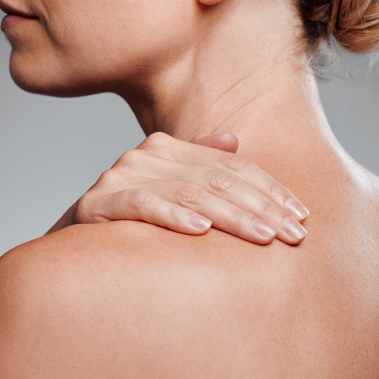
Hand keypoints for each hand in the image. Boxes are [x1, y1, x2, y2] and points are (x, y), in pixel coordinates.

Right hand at [47, 132, 308, 244]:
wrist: (79, 238)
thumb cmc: (135, 217)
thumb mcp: (172, 188)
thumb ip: (201, 164)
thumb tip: (233, 140)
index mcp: (170, 148)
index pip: (233, 166)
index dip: (270, 189)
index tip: (300, 214)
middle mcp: (148, 155)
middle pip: (218, 178)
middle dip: (261, 207)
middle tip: (294, 234)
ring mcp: (123, 175)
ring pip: (191, 192)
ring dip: (232, 216)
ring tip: (263, 236)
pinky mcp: (100, 201)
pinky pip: (144, 205)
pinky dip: (174, 216)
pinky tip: (201, 230)